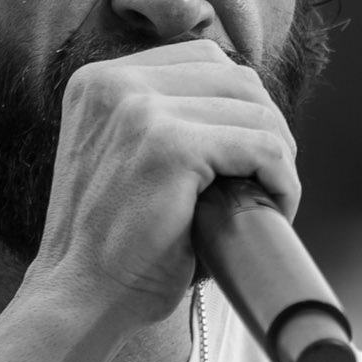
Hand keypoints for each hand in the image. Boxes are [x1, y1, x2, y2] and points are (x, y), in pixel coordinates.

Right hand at [26, 40, 300, 328]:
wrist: (78, 300)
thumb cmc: (108, 249)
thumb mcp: (120, 161)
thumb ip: (158, 123)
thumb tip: (242, 110)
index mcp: (98, 81)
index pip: (202, 61)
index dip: (239, 106)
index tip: (246, 154)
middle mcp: (113, 83)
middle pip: (235, 78)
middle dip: (266, 127)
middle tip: (267, 180)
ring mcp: (140, 111)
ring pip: (256, 110)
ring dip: (279, 155)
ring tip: (271, 197)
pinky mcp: (170, 147)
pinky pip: (262, 147)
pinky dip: (282, 179)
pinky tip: (277, 206)